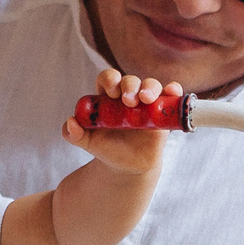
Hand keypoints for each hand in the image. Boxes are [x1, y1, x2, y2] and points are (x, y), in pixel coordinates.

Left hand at [61, 69, 180, 173]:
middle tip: (128, 100)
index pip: (108, 79)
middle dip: (130, 85)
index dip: (110, 81)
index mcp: (108, 97)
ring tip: (145, 99)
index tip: (111, 93)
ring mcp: (147, 103)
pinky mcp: (162, 112)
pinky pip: (170, 96)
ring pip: (151, 85)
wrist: (125, 165)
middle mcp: (128, 95)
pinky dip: (173, 90)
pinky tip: (172, 91)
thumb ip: (73, 133)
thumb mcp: (87, 142)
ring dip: (149, 87)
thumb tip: (70, 122)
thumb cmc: (106, 148)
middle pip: (130, 80)